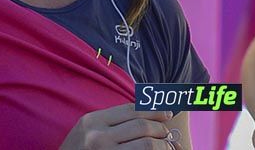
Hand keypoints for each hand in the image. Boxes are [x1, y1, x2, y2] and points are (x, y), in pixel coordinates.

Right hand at [59, 103, 176, 148]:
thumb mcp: (87, 130)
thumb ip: (110, 121)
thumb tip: (144, 112)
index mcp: (93, 121)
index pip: (130, 109)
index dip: (153, 110)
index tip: (166, 113)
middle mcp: (99, 136)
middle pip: (141, 126)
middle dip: (160, 128)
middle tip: (167, 133)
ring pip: (147, 144)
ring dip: (163, 145)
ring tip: (167, 146)